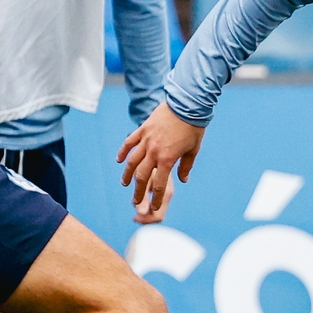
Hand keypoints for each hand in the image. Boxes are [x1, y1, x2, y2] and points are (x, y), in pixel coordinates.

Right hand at [117, 106, 206, 222]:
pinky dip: (123, 152)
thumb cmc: (193, 128)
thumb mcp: (193, 150)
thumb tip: (183, 180)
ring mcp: (146, 140)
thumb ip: (185, 166)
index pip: (160, 185)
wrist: (187, 104)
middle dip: (138, 191)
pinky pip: (129, 143)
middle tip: (135, 201)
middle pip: (142, 176)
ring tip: (125, 184)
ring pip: (132, 161)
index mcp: (168, 159)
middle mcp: (154, 152)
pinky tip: (119, 160)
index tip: (154, 207)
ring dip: (127, 174)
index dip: (156, 199)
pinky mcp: (143, 130)